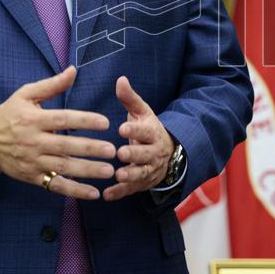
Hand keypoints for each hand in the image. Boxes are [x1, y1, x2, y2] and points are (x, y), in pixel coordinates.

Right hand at [0, 66, 115, 199]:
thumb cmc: (9, 114)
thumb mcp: (26, 95)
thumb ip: (51, 85)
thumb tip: (73, 71)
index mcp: (33, 119)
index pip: (62, 119)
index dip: (84, 120)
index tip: (105, 122)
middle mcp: (33, 141)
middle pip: (65, 146)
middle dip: (89, 149)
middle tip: (112, 150)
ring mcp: (32, 161)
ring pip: (62, 167)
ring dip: (87, 171)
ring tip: (109, 171)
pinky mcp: (32, 177)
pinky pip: (55, 185)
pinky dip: (74, 191)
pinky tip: (94, 193)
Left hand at [103, 76, 174, 200]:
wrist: (167, 154)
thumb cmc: (147, 129)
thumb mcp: (142, 112)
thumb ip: (130, 98)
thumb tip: (120, 79)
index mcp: (153, 133)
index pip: (146, 131)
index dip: (135, 130)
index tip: (122, 127)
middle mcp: (154, 153)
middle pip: (146, 154)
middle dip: (135, 154)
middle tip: (121, 153)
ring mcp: (149, 170)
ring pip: (141, 173)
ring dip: (131, 175)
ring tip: (119, 174)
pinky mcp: (142, 184)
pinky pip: (132, 190)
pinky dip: (120, 193)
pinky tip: (107, 195)